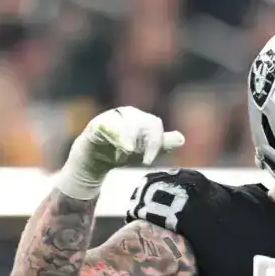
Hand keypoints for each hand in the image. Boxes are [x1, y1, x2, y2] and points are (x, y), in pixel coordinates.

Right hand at [59, 106, 185, 198]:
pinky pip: (105, 126)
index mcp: (139, 118)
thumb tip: (181, 138)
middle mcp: (125, 114)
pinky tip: (120, 148)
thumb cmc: (119, 153)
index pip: (154, 124)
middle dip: (145, 141)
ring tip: (129, 152)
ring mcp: (109, 119)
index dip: (156, 141)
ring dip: (130, 138)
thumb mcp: (143, 152)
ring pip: (125, 122)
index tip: (150, 161)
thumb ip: (161, 145)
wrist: (92, 161)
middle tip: (143, 159)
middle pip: (141, 121)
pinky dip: (115, 136)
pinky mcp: (95, 127)